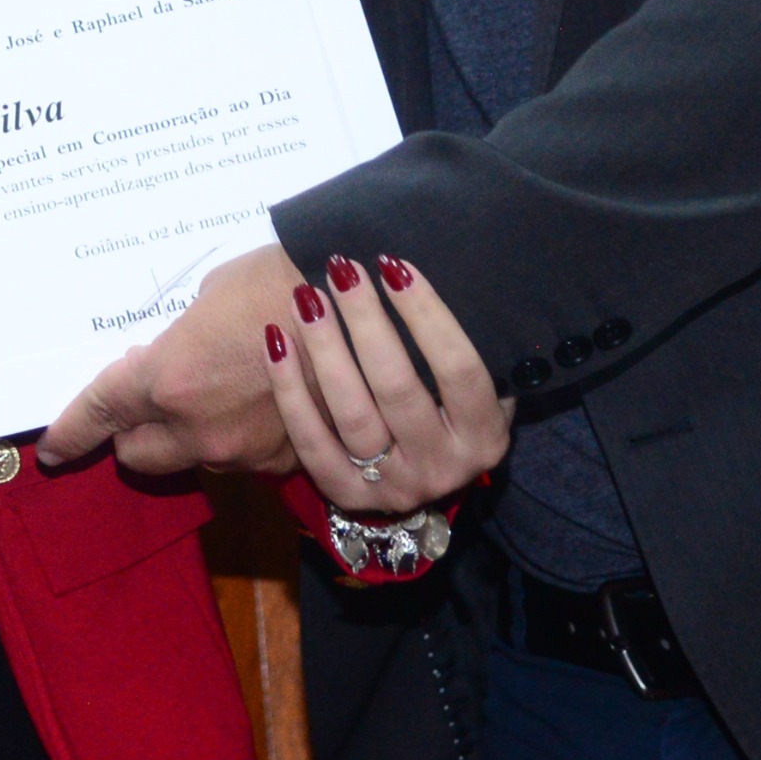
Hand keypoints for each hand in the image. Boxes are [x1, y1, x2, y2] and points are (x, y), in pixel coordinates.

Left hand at [38, 241, 298, 475]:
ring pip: (195, 459)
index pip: (99, 415)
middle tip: (150, 397)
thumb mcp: (209, 295)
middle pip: (139, 456)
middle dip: (135, 432)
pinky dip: (241, 436)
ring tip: (221, 387)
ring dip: (192, 433)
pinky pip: (244, 458)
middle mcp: (199, 430)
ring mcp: (245, 453)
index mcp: (166, 381)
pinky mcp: (287, 461)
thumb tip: (174, 356)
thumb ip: (179, 339)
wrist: (364, 303)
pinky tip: (262, 400)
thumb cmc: (280, 279)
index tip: (52, 448)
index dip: (70, 432)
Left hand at [271, 253, 507, 512]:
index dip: (426, 314)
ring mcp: (394, 486)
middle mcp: (443, 467)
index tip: (393, 265)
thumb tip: (417, 273)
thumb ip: (465, 344)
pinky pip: (310, 440)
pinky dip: (289, 389)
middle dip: (366, 321)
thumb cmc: (450, 405)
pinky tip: (276, 339)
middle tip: (341, 269)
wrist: (426, 472)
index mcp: (484, 436)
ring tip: (306, 296)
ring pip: (351, 413)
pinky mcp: (346, 495)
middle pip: (398, 388)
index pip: (458, 370)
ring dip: (325, 348)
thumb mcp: (477, 385)